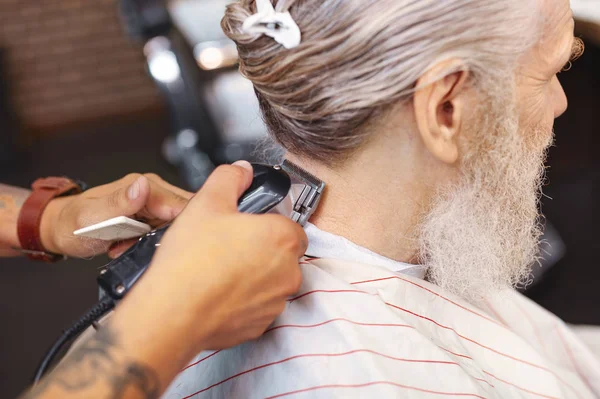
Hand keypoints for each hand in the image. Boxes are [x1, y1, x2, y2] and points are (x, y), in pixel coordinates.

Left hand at [40, 174, 192, 257]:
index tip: (166, 244)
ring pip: (177, 225)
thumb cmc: (73, 224)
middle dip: (171, 236)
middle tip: (143, 246)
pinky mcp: (152, 216)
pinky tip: (132, 246)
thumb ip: (120, 202)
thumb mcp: (93, 216)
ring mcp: (153, 203)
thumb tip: (143, 186)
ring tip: (130, 246)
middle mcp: (153, 191)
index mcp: (145, 185)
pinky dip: (153, 243)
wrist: (60, 229)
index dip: (182, 227)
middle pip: (185, 214)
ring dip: (159, 241)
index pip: (182, 205)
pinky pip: (166, 231)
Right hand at [117, 161, 306, 359]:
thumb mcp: (207, 202)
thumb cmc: (191, 261)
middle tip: (229, 247)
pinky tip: (218, 294)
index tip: (247, 227)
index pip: (290, 226)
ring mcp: (276, 302)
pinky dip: (244, 301)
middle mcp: (288, 273)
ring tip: (220, 271)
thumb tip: (241, 171)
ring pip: (271, 282)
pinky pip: (258, 307)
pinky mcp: (260, 326)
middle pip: (283, 255)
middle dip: (261, 250)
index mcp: (282, 238)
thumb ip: (230, 178)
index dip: (267, 224)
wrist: (172, 313)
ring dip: (254, 276)